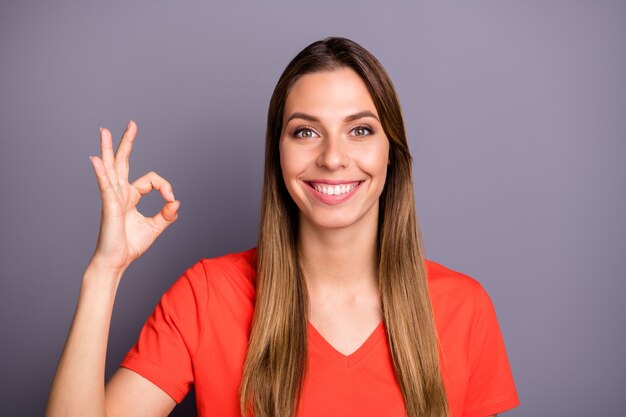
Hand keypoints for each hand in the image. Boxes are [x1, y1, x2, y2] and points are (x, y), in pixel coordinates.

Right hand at [88, 120, 179, 274]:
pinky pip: (105, 186)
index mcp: (131, 196)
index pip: (151, 179)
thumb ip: (167, 214)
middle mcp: (120, 193)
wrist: (117, 261)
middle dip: (127, 142)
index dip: (165, 186)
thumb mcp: (155, 227)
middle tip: (132, 124)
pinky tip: (95, 160)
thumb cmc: (131, 245)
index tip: (172, 201)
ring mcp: (113, 197)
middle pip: (123, 162)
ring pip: (110, 168)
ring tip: (104, 131)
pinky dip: (101, 172)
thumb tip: (177, 202)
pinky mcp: (109, 206)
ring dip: (107, 148)